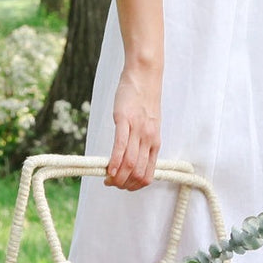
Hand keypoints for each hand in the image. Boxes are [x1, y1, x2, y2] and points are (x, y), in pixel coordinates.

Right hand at [106, 65, 161, 189]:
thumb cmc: (143, 100)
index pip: (148, 175)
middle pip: (137, 173)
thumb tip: (131, 159)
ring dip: (117, 177)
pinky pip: (121, 146)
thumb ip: (143, 142)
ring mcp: (137, 130)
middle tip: (111, 183)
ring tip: (107, 179)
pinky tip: (108, 169)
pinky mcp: (125, 120)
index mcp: (155, 143)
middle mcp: (148, 139)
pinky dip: (114, 161)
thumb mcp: (149, 125)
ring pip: (130, 163)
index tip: (123, 186)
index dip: (134, 186)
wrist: (144, 76)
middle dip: (124, 184)